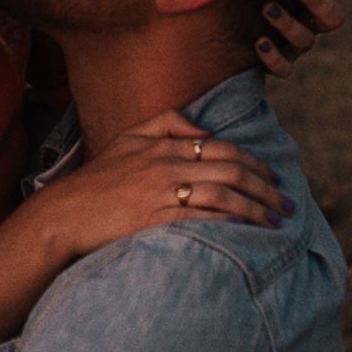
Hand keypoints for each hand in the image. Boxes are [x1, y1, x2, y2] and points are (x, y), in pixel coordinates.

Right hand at [40, 110, 286, 266]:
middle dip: (266, 187)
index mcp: (164, 144)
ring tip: (275, 222)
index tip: (273, 179)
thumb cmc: (96, 180)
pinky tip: (246, 229)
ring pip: (222, 193)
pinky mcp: (154, 219)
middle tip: (287, 204)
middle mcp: (166, 164)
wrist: (64, 214)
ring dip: (256, 207)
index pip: (223, 147)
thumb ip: (165, 122)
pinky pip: (201, 216)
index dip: (254, 162)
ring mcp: (161, 191)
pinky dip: (228, 220)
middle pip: (231, 169)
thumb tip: (203, 129)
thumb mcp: (127, 138)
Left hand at [253, 0, 351, 77]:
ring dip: (289, 24)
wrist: (216, 23)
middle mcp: (309, 19)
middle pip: (333, 18)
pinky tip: (259, 42)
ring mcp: (293, 43)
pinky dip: (274, 57)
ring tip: (267, 8)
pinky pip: (284, 68)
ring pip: (307, 40)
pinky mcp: (275, 62)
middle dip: (318, 1)